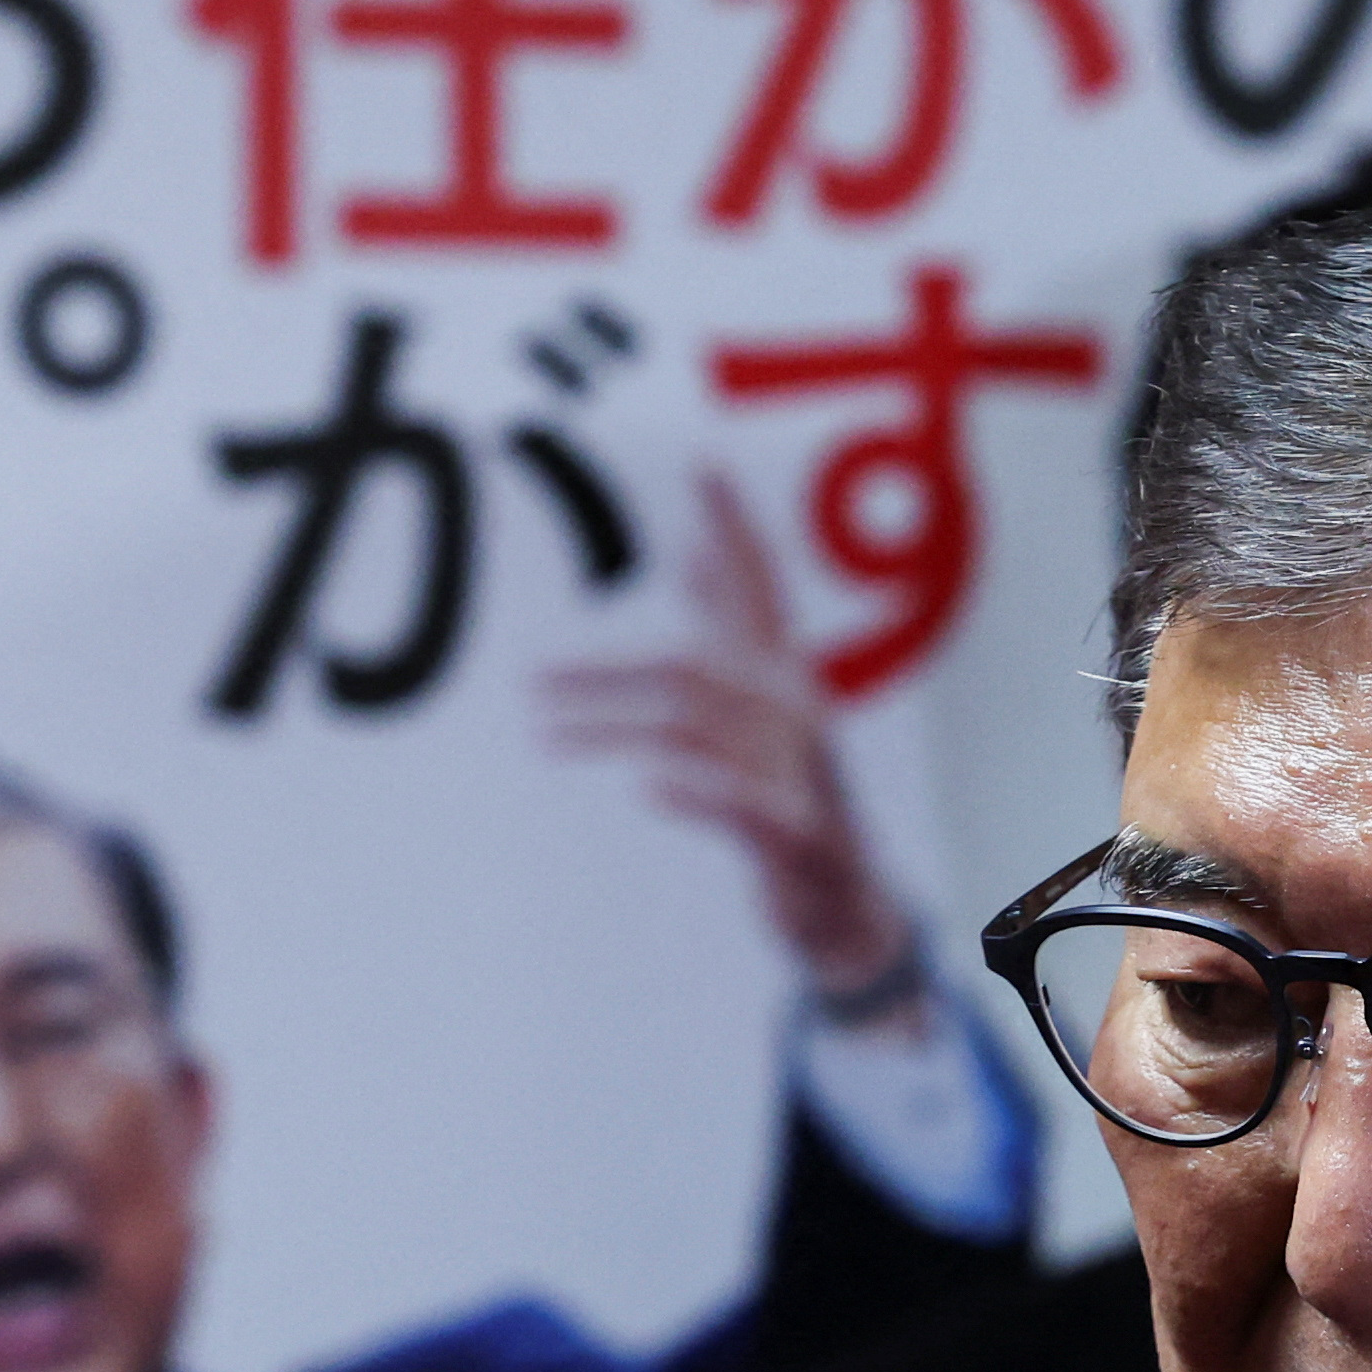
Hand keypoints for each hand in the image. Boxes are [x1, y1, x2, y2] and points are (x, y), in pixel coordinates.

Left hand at [543, 471, 924, 1025]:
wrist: (840, 901)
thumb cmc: (789, 797)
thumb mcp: (758, 709)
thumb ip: (729, 630)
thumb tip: (692, 552)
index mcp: (785, 679)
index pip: (762, 589)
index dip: (736, 530)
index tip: (704, 470)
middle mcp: (794, 714)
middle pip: (692, 669)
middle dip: (605, 674)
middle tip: (531, 684)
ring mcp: (797, 774)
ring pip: (694, 732)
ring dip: (613, 728)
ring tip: (547, 736)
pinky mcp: (794, 836)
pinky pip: (739, 806)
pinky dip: (695, 795)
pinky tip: (649, 790)